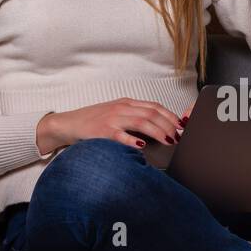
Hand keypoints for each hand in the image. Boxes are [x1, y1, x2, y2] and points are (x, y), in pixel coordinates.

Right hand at [35, 97, 186, 155]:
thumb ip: (134, 118)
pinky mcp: (103, 131)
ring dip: (158, 132)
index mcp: (126, 103)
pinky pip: (122, 135)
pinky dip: (134, 141)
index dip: (170, 116)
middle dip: (169, 125)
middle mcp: (121, 109)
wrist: (68, 124)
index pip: (154, 106)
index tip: (181, 126)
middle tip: (178, 137)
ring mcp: (112, 119)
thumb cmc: (94, 122)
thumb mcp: (116, 114)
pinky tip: (142, 146)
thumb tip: (158, 129)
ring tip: (168, 141)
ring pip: (142, 122)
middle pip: (152, 113)